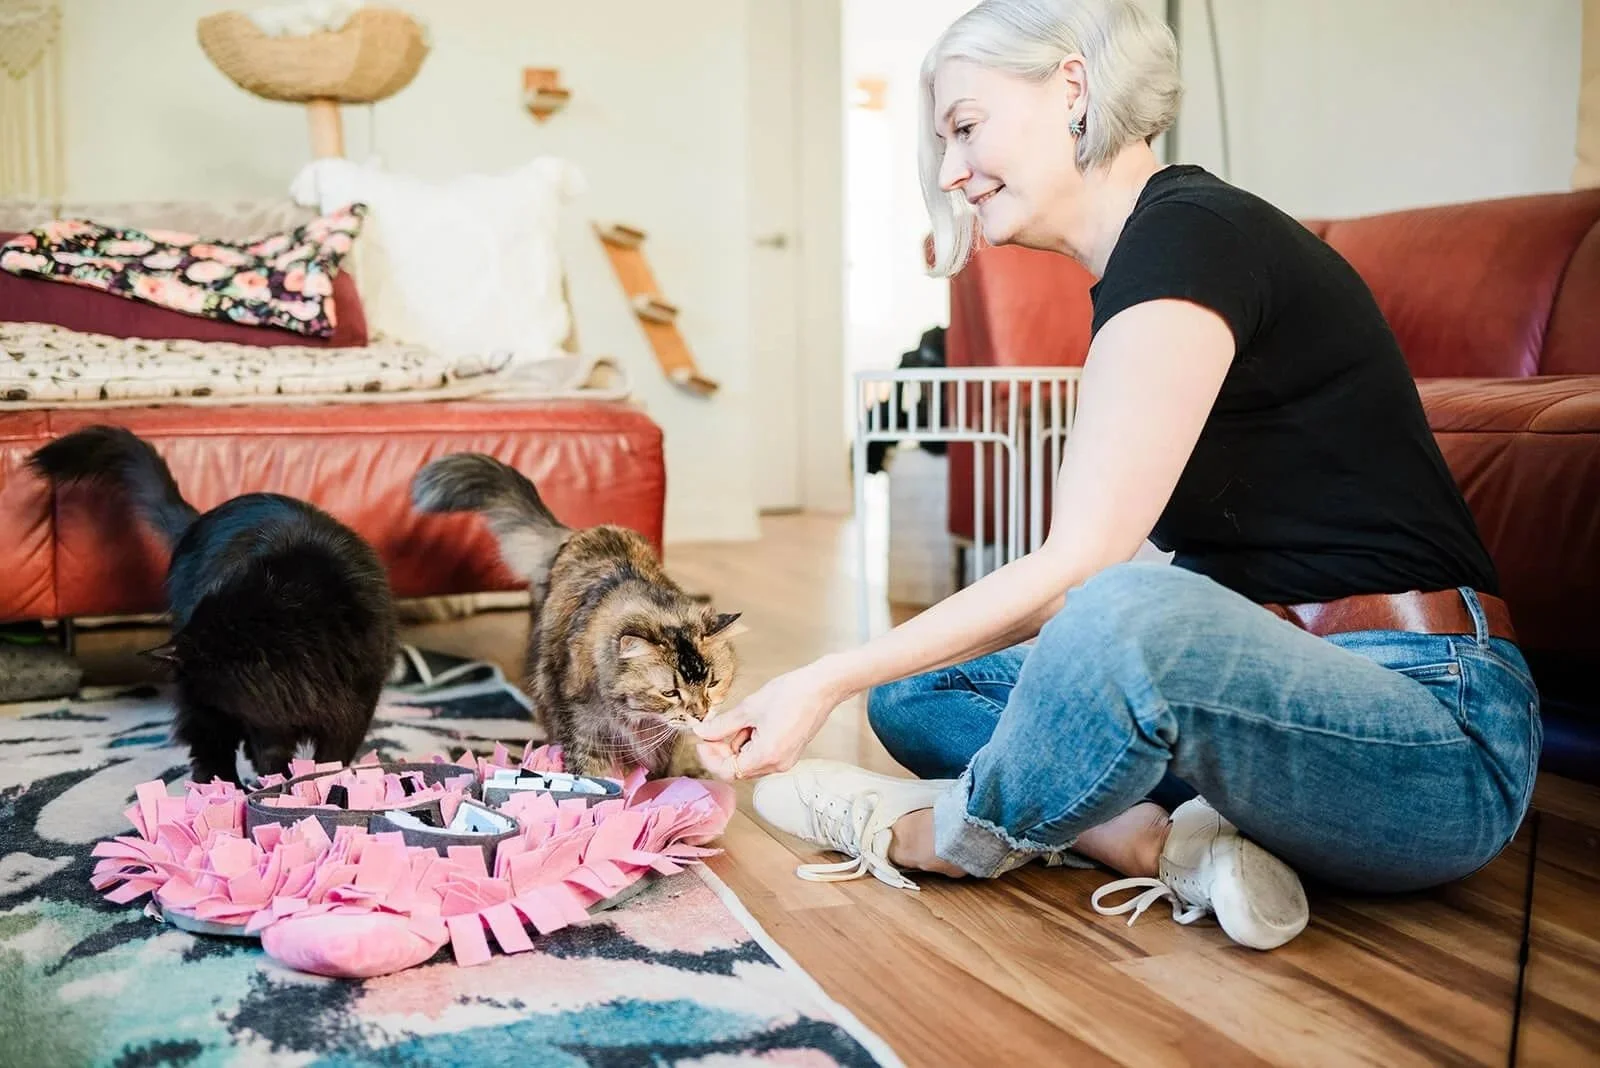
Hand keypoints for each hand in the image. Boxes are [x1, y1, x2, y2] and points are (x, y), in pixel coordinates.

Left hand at [692, 659, 850, 779]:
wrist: (822, 687)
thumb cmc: (791, 694)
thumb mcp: (749, 708)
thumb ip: (721, 725)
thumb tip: (702, 733)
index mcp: (766, 756)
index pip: (727, 771)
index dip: (710, 757)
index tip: (703, 740)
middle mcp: (777, 765)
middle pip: (738, 769)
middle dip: (723, 749)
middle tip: (716, 727)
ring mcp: (785, 761)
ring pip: (749, 761)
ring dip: (738, 744)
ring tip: (747, 719)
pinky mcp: (789, 753)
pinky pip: (762, 755)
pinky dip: (752, 742)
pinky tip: (757, 722)